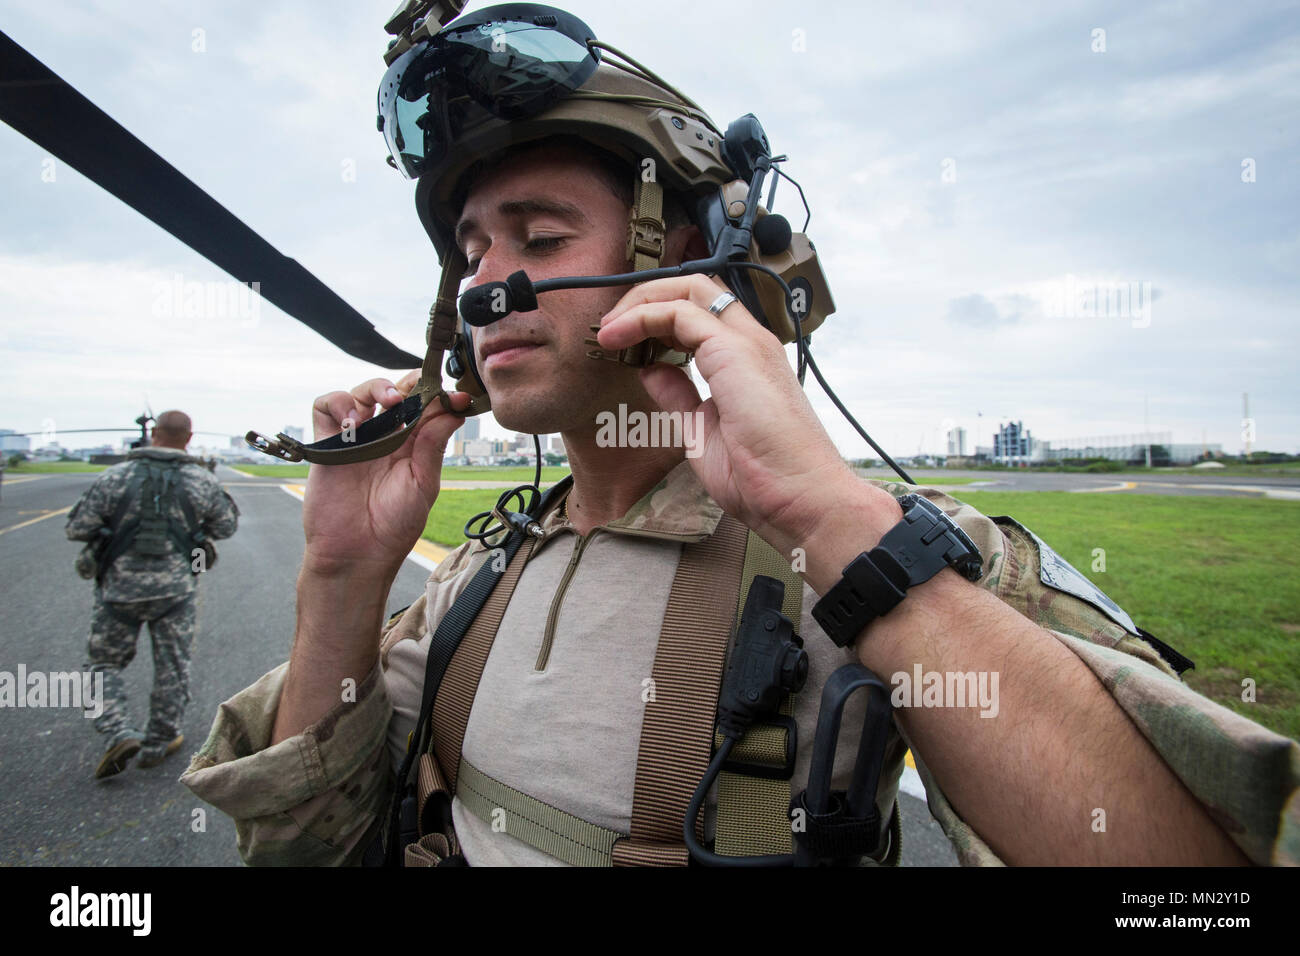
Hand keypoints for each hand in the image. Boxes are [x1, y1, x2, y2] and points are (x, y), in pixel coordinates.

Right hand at [301, 370, 469, 579]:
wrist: (357, 554)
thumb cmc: (394, 526)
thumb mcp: (423, 484)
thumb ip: (433, 446)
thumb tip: (455, 412)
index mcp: (411, 445)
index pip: (424, 407)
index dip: (438, 395)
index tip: (457, 396)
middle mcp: (384, 437)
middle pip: (394, 392)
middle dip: (407, 382)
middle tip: (416, 391)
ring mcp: (355, 438)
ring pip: (361, 392)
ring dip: (375, 387)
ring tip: (387, 402)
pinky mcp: (327, 443)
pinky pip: (325, 407)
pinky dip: (338, 402)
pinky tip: (352, 421)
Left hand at [594, 275, 894, 557]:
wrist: (800, 499)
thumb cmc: (763, 478)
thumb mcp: (703, 430)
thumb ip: (680, 396)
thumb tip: (652, 370)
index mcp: (747, 361)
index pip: (701, 313)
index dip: (658, 317)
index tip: (623, 342)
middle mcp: (750, 343)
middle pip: (694, 290)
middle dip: (645, 298)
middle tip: (611, 326)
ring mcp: (746, 343)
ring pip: (688, 289)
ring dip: (641, 303)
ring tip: (609, 329)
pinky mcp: (734, 351)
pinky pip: (679, 313)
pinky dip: (643, 317)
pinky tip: (618, 339)